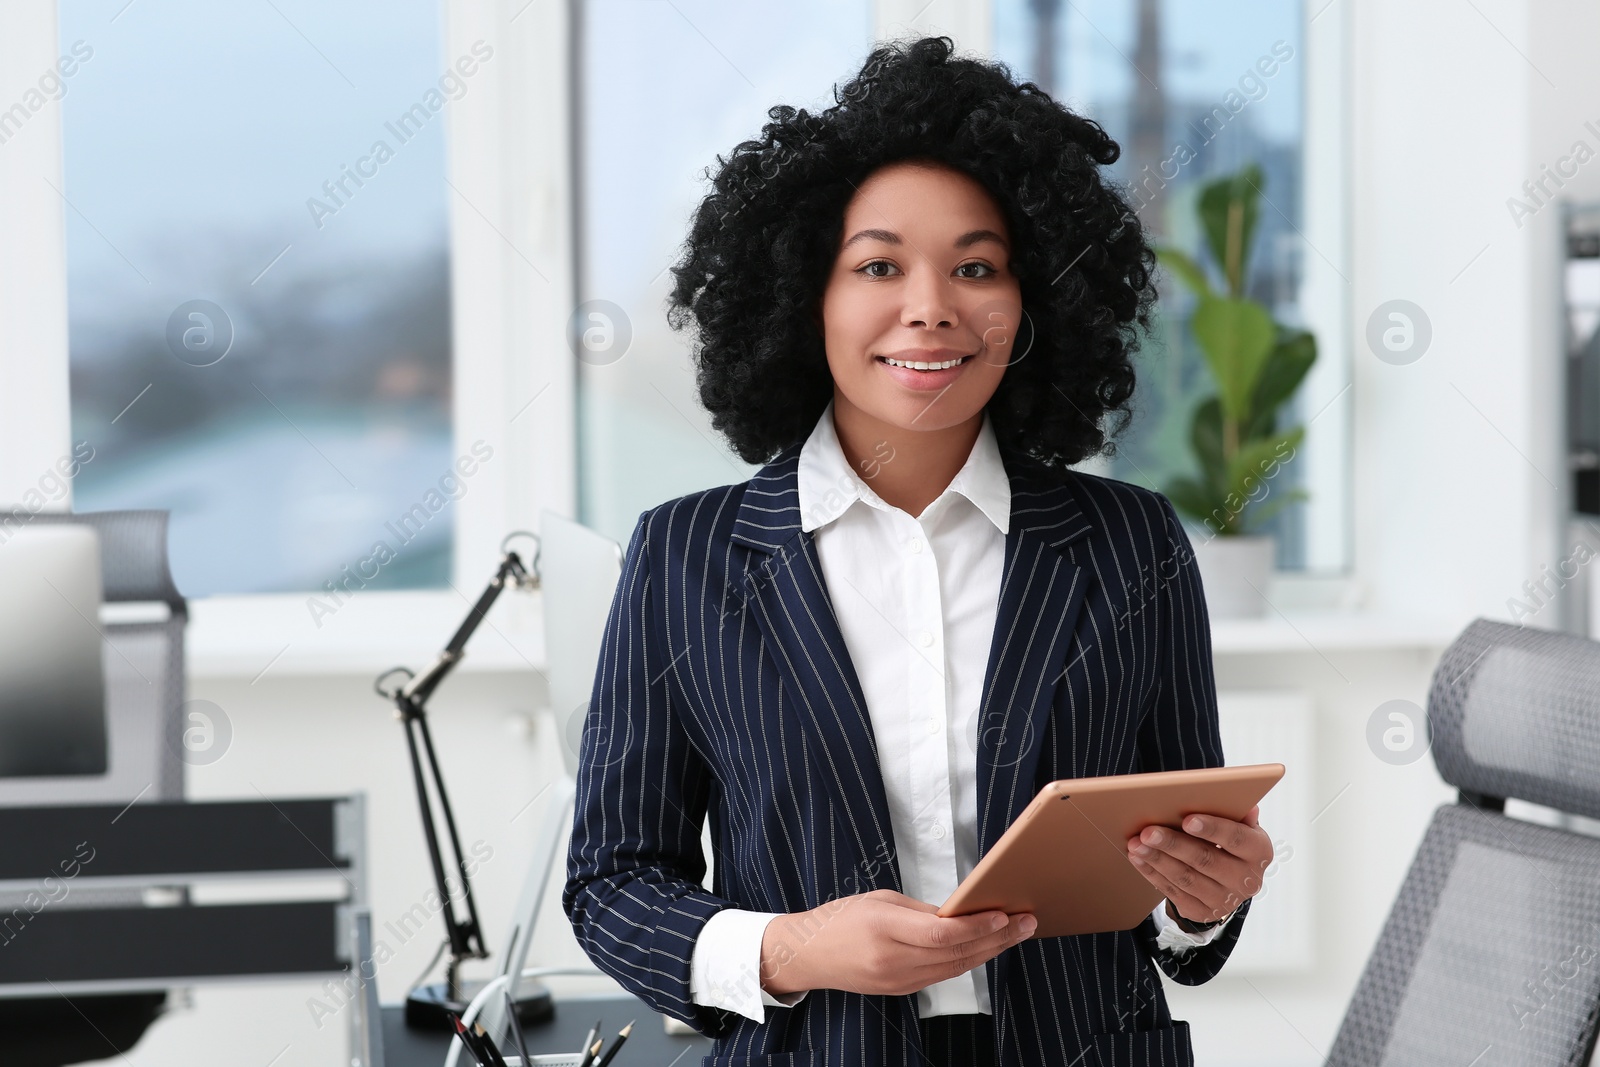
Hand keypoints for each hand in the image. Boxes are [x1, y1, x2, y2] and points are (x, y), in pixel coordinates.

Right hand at [759, 889, 1036, 998]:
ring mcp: (898, 981)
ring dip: (989, 951)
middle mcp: (892, 960)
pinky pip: (942, 976)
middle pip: (957, 953)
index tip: (1004, 913)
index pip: (942, 933)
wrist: (808, 955)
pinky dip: (967, 961)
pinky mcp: (901, 990)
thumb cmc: (840, 919)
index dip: (978, 926)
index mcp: (884, 928)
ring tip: (1015, 933)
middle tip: (1026, 922)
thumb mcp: (879, 899)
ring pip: (956, 968)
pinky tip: (985, 948)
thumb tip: (961, 914)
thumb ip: (920, 910)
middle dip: (997, 937)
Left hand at [1125, 805, 1272, 925]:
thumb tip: (1248, 805)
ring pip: (1186, 878)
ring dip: (1157, 860)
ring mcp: (1225, 900)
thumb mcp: (1240, 824)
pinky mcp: (1203, 912)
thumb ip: (1238, 813)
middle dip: (1174, 844)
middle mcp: (1247, 880)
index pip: (1236, 839)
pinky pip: (1174, 892)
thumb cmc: (1229, 840)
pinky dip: (1153, 873)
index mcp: (1259, 852)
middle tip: (1148, 831)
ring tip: (1136, 843)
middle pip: (1206, 860)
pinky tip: (1138, 858)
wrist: (1229, 878)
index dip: (1213, 829)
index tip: (1188, 819)